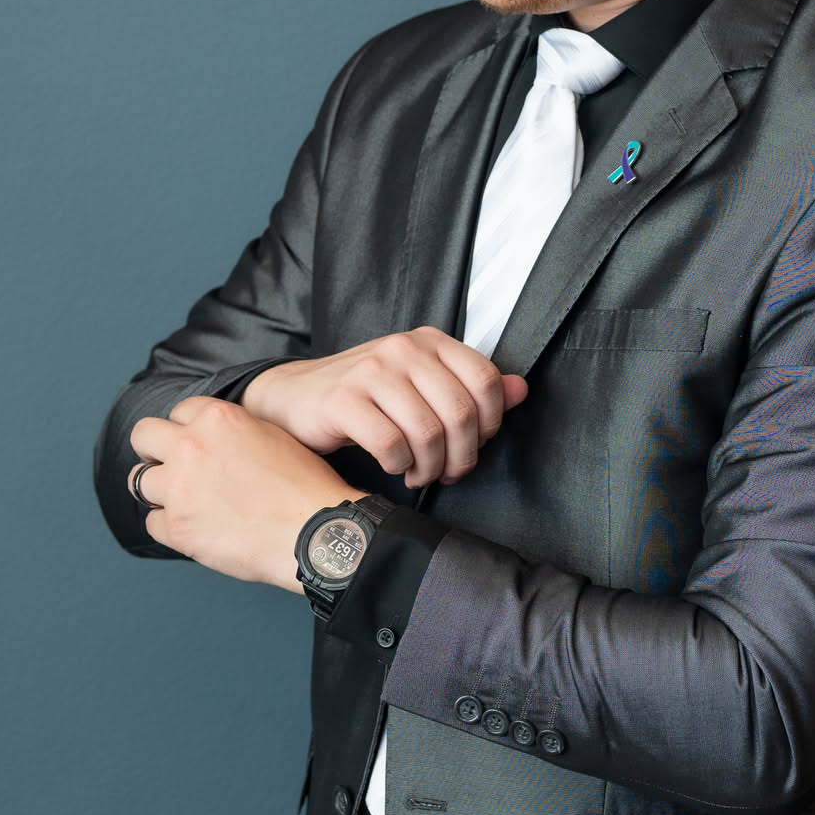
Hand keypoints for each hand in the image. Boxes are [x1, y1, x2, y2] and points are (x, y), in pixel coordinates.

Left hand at [129, 396, 358, 589]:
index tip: (193, 444)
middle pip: (143, 436)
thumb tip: (214, 437)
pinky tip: (194, 527)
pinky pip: (152, 523)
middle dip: (154, 450)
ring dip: (159, 490)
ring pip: (139, 481)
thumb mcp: (272, 435)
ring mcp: (180, 489)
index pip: (179, 411)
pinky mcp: (178, 528)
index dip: (187, 429)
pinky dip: (170, 526)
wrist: (315, 533)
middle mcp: (191, 448)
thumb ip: (233, 429)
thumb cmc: (305, 487)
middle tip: (168, 466)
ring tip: (182, 501)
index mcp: (216, 419)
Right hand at [241, 327, 527, 487]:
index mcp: (429, 341)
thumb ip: (471, 388)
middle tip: (445, 473)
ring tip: (418, 474)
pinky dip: (399, 467)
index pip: (486, 381)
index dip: (489, 425)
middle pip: (461, 413)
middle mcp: (402, 348)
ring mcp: (371, 371)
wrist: (293, 399)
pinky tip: (393, 466)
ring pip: (429, 433)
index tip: (471, 446)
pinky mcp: (343, 400)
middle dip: (460, 456)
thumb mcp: (421, 387)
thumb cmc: (364, 398)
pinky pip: (392, 445)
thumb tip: (521, 390)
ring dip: (429, 468)